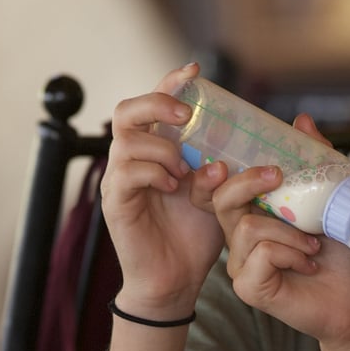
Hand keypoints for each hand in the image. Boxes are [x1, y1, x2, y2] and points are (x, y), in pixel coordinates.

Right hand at [101, 63, 227, 315]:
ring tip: (185, 170)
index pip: (155, 102)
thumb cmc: (197, 235)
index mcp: (158, 149)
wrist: (176, 280)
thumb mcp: (218, 195)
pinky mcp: (115, 202)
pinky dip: (154, 172)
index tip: (195, 70)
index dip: (170, 81)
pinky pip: (127, 172)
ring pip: (127, 140)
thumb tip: (233, 153)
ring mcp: (119, 179)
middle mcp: (133, 158)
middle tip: (185, 114)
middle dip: (157, 103)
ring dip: (162, 148)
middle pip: (126, 110)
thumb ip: (222, 170)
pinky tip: (173, 186)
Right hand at [213, 114, 349, 345]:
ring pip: (245, 227)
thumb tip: (301, 119)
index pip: (219, 186)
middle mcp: (239, 238)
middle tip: (278, 176)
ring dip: (288, 231)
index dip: (215, 170)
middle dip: (249, 181)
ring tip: (313, 243)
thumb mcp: (330, 193)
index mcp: (251, 213)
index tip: (234, 158)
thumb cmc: (343, 248)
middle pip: (222, 198)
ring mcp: (240, 264)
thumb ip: (314, 158)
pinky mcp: (248, 287)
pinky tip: (308, 263)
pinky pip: (259, 254)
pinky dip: (290, 253)